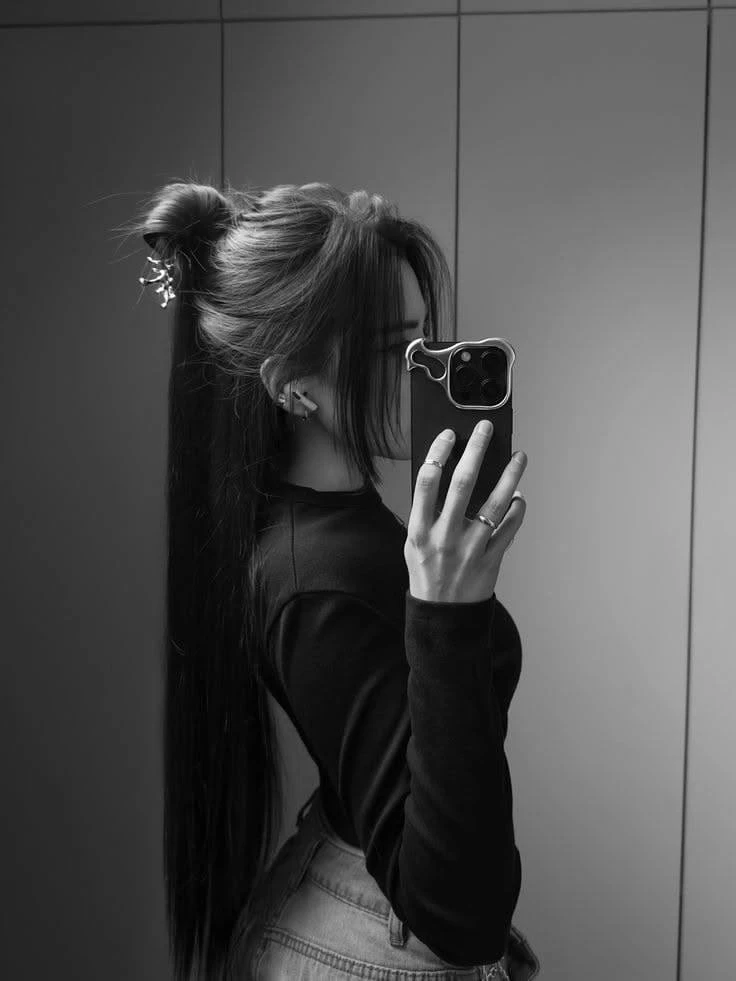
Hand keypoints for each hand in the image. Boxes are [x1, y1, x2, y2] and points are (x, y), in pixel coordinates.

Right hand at [404, 421, 526, 603]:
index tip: (449, 434)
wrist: (443, 616)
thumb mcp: (414, 543)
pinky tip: (519, 496)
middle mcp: (444, 537)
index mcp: (420, 530)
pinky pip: (510, 528)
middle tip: (485, 429)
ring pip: (495, 504)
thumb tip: (447, 475)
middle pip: (463, 483)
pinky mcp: (491, 559)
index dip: (438, 453)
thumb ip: (426, 513)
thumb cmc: (427, 573)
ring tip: (520, 457)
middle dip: (476, 450)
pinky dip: (518, 510)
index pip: (427, 482)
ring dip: (510, 477)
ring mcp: (470, 548)